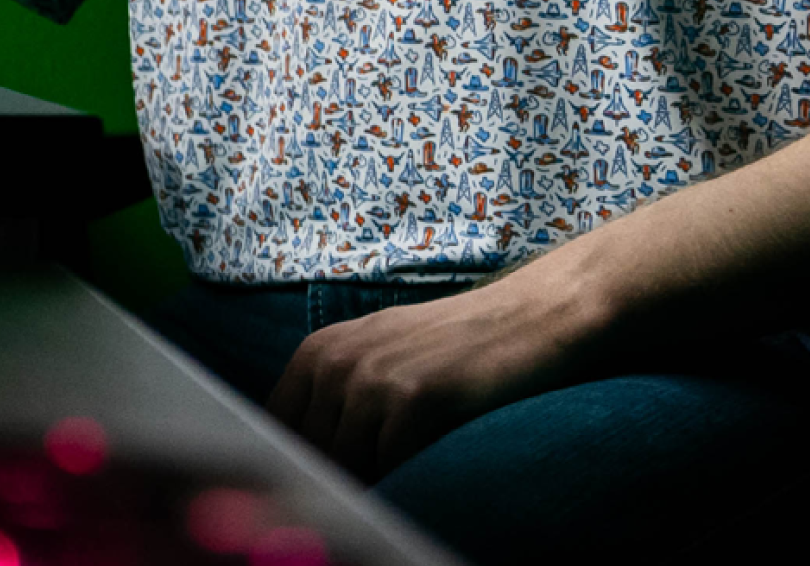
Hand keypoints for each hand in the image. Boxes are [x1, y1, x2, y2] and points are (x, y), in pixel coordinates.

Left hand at [266, 277, 608, 475]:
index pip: (276, 429)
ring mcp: (372, 378)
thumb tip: (301, 462)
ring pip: (347, 467)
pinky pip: (393, 467)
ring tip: (403, 481)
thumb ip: (333, 400)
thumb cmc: (458, 348)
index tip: (317, 484)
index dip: (295, 463)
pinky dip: (409, 479)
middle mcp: (335, 361)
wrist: (533, 317)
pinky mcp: (415, 397)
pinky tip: (429, 468)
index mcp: (318, 352)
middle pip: (310, 454)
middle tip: (368, 492)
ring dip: (374, 483)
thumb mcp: (378, 357)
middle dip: (335, 479)